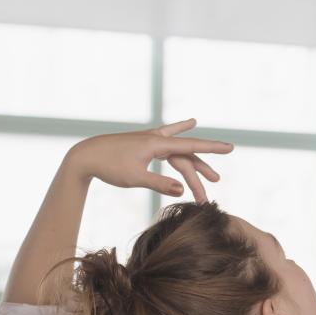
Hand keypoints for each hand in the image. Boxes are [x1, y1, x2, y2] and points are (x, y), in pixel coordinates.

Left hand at [66, 118, 233, 202]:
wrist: (85, 155)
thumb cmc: (108, 166)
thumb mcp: (134, 178)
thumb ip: (159, 184)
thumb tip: (182, 191)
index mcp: (156, 144)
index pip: (191, 146)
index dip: (212, 148)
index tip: (230, 147)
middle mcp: (156, 138)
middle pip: (186, 155)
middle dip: (202, 170)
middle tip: (215, 183)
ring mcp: (150, 140)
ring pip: (178, 152)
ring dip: (193, 166)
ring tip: (212, 176)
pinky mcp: (143, 144)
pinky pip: (168, 141)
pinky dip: (180, 134)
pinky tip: (189, 123)